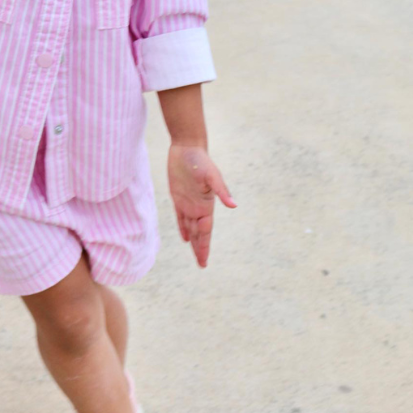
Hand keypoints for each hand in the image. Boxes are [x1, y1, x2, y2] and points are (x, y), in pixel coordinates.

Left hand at [167, 144, 235, 267]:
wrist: (187, 147)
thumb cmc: (200, 160)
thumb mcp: (212, 176)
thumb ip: (222, 191)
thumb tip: (234, 206)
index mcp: (206, 205)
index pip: (205, 231)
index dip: (204, 246)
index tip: (204, 261)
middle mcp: (198, 207)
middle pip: (199, 233)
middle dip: (200, 248)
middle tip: (203, 265)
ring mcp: (188, 202)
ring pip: (190, 227)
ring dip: (193, 241)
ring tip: (196, 255)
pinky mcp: (178, 196)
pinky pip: (180, 216)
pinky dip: (183, 227)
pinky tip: (185, 237)